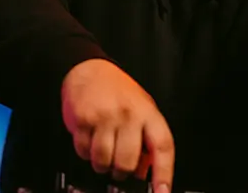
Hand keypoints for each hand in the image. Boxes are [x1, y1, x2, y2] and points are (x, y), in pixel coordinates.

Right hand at [61, 59, 174, 192]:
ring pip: (103, 161)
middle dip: (121, 172)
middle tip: (118, 166)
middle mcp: (128, 115)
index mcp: (148, 113)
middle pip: (127, 163)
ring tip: (102, 151)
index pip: (162, 147)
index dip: (164, 173)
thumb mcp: (141, 109)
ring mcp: (105, 117)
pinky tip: (89, 139)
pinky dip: (85, 152)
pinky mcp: (83, 119)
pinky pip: (83, 151)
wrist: (88, 68)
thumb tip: (146, 173)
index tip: (163, 192)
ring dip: (101, 164)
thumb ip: (147, 140)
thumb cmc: (117, 90)